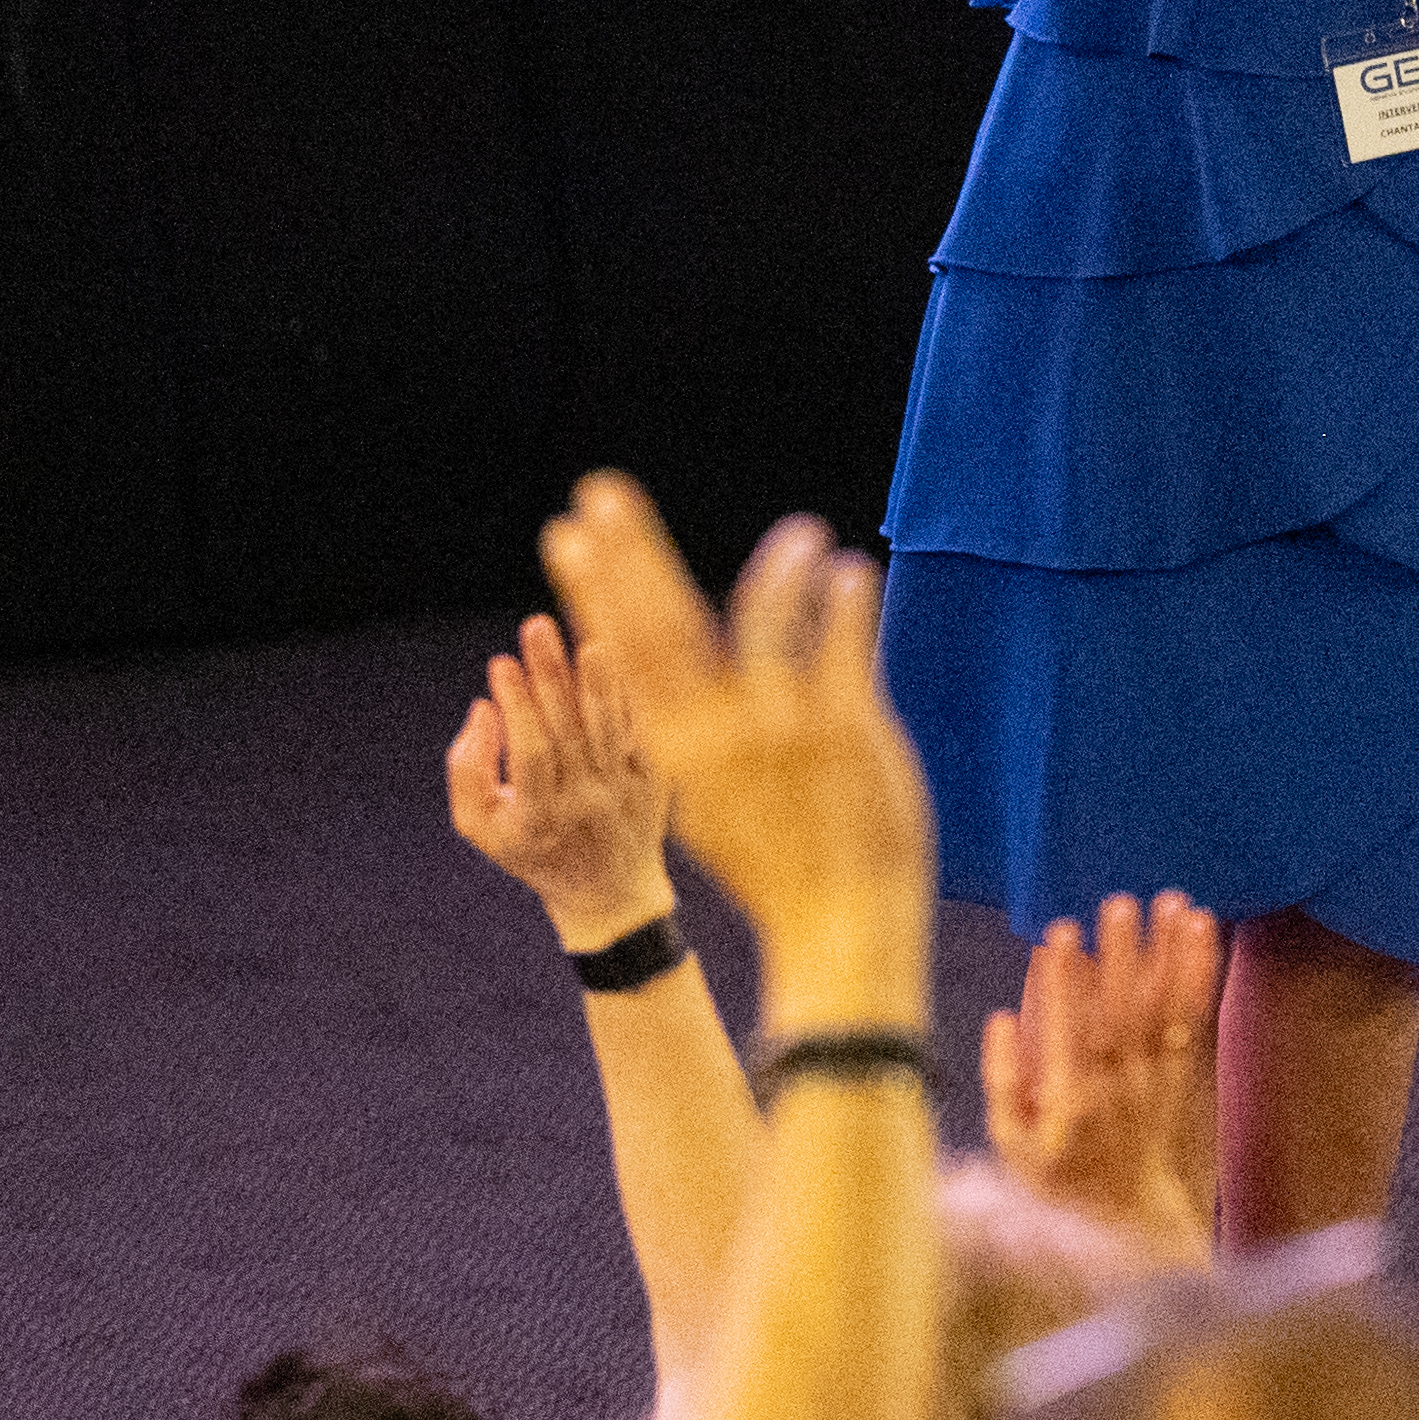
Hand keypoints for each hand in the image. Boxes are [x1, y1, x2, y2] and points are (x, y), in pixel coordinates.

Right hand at [449, 612, 674, 945]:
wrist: (609, 891)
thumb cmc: (532, 849)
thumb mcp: (481, 826)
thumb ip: (467, 769)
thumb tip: (482, 708)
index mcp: (538, 819)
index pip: (530, 753)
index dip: (517, 707)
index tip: (500, 662)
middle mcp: (584, 806)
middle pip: (569, 731)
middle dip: (549, 675)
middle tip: (535, 626)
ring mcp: (623, 793)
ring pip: (609, 727)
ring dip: (596, 681)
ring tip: (584, 639)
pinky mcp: (653, 780)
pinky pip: (639, 730)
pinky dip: (628, 695)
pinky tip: (617, 659)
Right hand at [536, 479, 927, 1014]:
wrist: (841, 927)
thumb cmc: (777, 864)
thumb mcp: (708, 803)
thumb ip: (688, 738)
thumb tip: (660, 684)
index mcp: (677, 751)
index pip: (624, 653)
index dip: (595, 589)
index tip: (568, 534)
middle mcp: (717, 733)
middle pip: (664, 626)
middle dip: (629, 555)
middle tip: (600, 492)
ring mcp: (782, 727)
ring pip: (763, 616)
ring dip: (776, 564)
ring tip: (802, 532)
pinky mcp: (845, 728)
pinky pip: (840, 643)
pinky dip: (842, 602)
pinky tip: (849, 571)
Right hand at [978, 887, 1221, 1255]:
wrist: (1131, 1220)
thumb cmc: (1061, 1179)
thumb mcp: (1012, 1145)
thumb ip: (1002, 1081)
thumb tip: (1001, 1018)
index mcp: (1070, 1101)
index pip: (1066, 1032)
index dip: (1063, 982)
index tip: (1059, 934)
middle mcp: (1117, 1086)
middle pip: (1121, 1012)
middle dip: (1120, 956)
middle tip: (1118, 905)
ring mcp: (1154, 1078)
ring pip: (1163, 1008)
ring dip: (1168, 953)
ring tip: (1171, 902)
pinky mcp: (1180, 1072)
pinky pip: (1192, 1017)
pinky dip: (1198, 972)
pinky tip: (1202, 930)